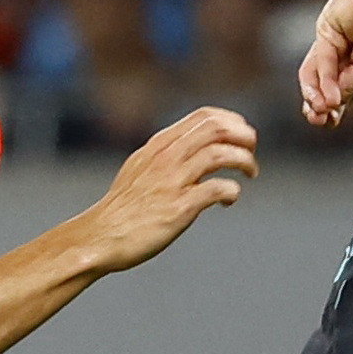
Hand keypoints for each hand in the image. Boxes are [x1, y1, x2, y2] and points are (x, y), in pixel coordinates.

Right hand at [78, 108, 257, 271]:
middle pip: (215, 128)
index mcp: (159, 145)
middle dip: (243, 136)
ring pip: (220, 154)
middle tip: (252, 151)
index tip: (242, 135)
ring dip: (244, 161)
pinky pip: (217, 189)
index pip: (203, 117)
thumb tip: (191, 151)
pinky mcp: (179, 208)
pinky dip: (231, 191)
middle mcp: (166, 157)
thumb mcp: (140, 169)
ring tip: (250, 173)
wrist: (100, 237)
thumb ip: (165, 156)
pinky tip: (228, 201)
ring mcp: (172, 181)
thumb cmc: (123, 208)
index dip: (231, 121)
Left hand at [299, 0, 352, 127]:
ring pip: (312, 72)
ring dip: (315, 95)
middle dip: (316, 104)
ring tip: (322, 113)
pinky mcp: (327, 27)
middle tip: (319, 121)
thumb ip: (350, 86)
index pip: (336, 89)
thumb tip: (329, 107)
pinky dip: (325, 81)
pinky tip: (331, 98)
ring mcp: (332, 38)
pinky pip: (322, 59)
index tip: (330, 124)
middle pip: (318, 82)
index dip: (331, 108)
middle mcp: (341, 51)